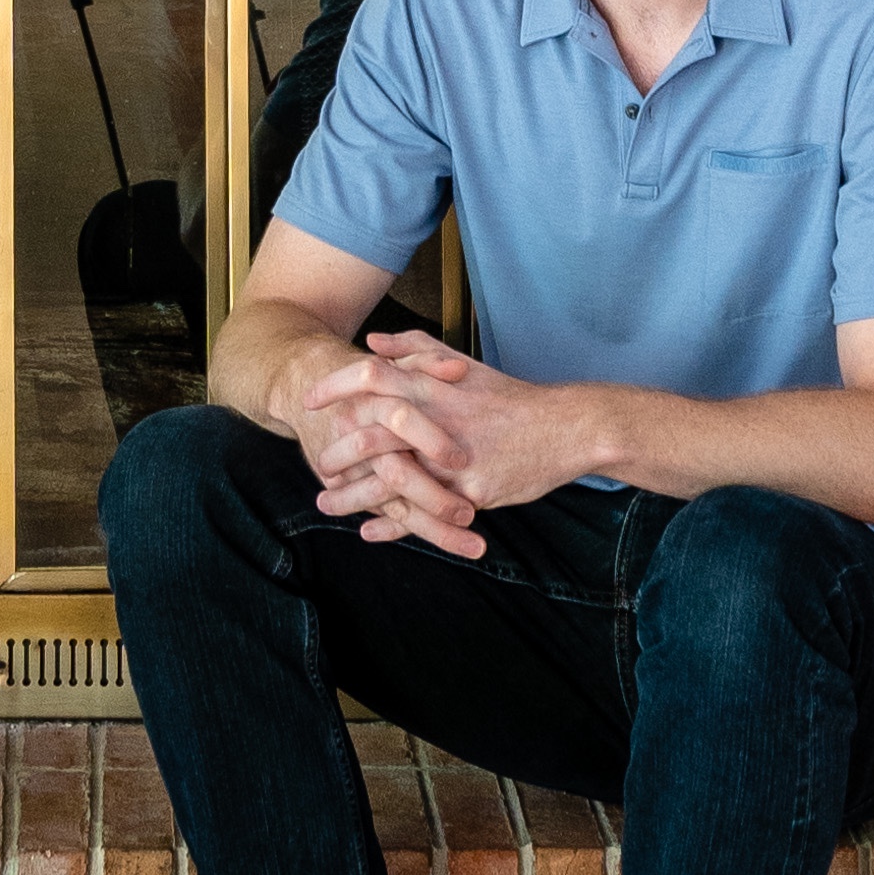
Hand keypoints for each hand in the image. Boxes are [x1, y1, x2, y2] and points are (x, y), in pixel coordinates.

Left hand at [302, 332, 590, 558]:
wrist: (565, 428)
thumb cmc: (508, 397)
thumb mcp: (462, 364)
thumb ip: (414, 348)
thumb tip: (370, 343)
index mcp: (434, 385)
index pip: (370, 377)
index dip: (334, 387)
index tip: (308, 401)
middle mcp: (438, 419)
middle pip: (370, 434)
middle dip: (336, 451)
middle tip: (316, 462)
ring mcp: (453, 459)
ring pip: (390, 481)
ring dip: (352, 496)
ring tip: (325, 503)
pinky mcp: (470, 491)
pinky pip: (422, 512)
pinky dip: (391, 525)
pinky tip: (368, 531)